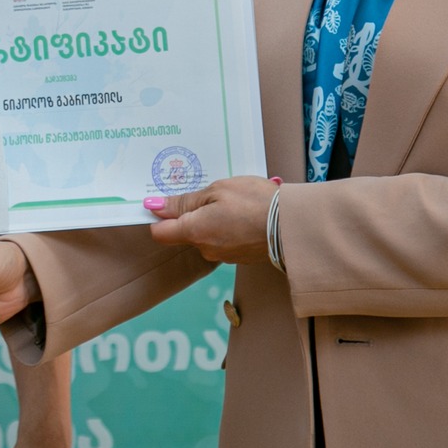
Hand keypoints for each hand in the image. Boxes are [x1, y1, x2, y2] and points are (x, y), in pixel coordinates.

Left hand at [145, 176, 276, 263]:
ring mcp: (223, 256)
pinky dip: (227, 227)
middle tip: (208, 193)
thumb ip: (185, 201)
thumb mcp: (217, 191)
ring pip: (205, 235)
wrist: (292, 225)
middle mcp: (205, 249)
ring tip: (231, 201)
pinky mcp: (239, 257)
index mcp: (194, 231)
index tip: (163, 200)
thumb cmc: (253, 202)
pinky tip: (242, 214)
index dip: (158, 216)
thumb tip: (155, 207)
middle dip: (191, 214)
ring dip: (211, 219)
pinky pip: (223, 240)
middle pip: (184, 232)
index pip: (160, 232)